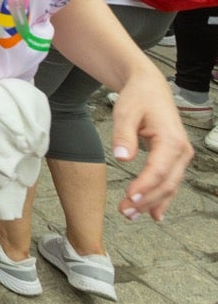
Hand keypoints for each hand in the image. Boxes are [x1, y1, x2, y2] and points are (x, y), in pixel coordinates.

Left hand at [109, 66, 194, 219]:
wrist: (149, 87)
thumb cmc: (137, 98)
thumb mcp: (126, 112)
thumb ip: (124, 134)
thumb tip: (122, 156)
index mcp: (171, 140)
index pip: (158, 170)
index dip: (145, 187)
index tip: (130, 198)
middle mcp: (181, 151)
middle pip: (166, 183)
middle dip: (146, 200)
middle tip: (125, 213)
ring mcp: (181, 156)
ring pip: (169, 186)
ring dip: (152, 203)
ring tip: (131, 215)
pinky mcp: (174, 159)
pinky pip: (170, 182)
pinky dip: (162, 198)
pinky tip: (153, 213)